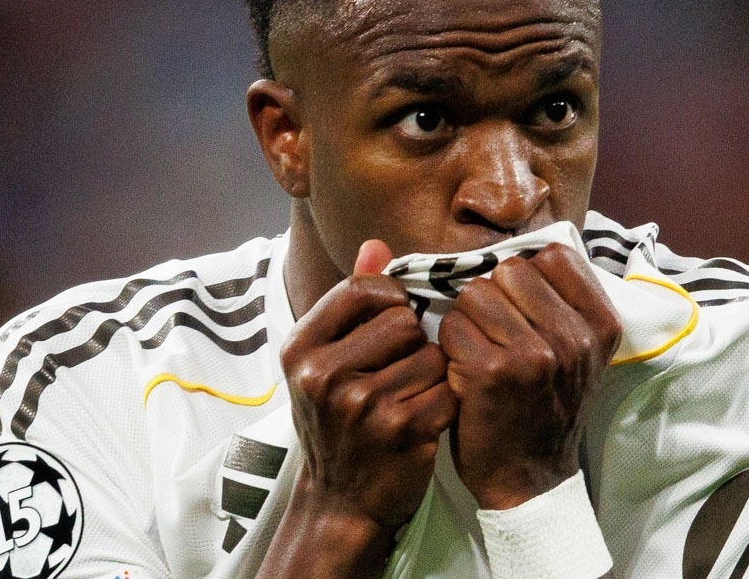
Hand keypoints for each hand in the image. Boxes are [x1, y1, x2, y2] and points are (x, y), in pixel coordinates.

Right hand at [281, 240, 456, 533]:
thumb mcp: (327, 359)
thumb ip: (352, 299)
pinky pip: (447, 389)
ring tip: (409, 398)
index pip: (364, 289)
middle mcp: (324, 374)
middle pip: (404, 320)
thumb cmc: (337, 421)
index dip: (392, 297)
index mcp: (301, 349)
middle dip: (414, 341)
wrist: (339, 503)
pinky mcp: (401, 430)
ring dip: (432, 374)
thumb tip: (376, 244)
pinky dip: (445, 403)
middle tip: (400, 370)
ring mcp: (362, 405)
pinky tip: (424, 420)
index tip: (396, 318)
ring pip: (431, 355)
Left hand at [438, 242, 620, 508]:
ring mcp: (534, 355)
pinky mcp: (493, 373)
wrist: (530, 478)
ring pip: (475, 294)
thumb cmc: (545, 405)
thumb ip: (562, 300)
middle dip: (493, 296)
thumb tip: (526, 247)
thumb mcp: (577, 353)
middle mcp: (574, 337)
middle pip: (508, 270)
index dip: (527, 276)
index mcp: (601, 325)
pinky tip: (464, 374)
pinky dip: (449, 347)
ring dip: (467, 321)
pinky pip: (452, 326)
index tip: (524, 308)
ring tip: (480, 353)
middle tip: (497, 336)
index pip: (553, 255)